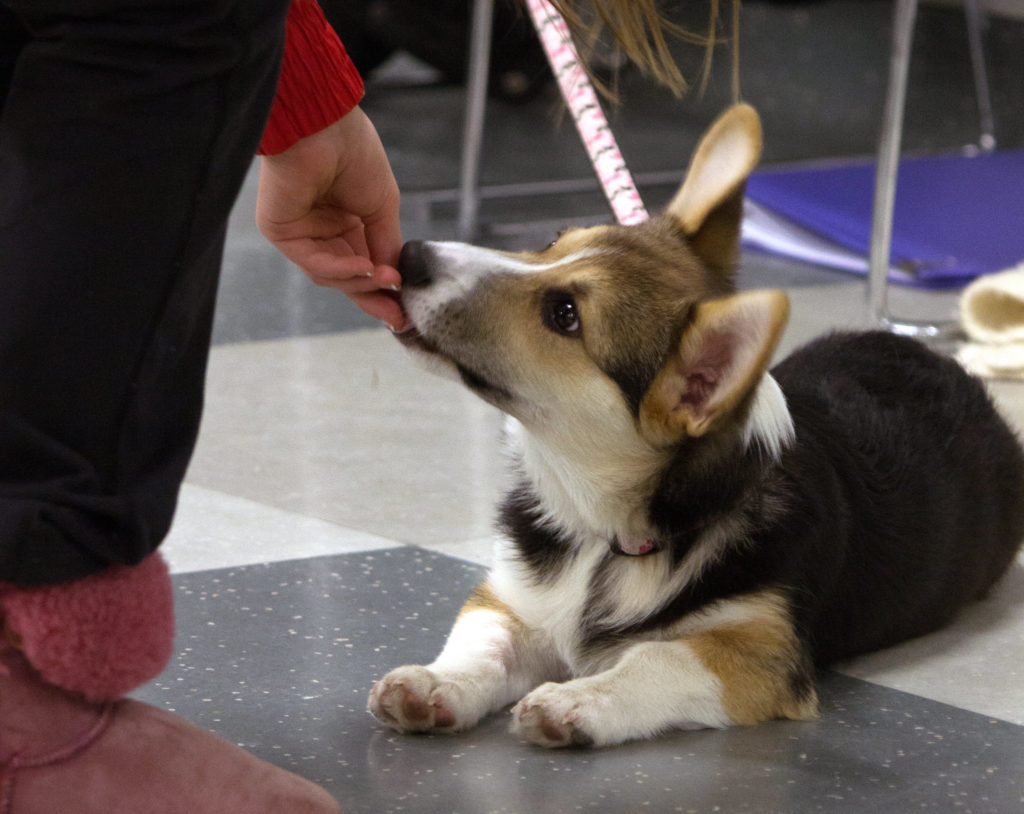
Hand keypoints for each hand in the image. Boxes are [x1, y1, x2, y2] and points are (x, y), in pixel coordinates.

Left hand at [256, 106, 408, 330]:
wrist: (326, 124)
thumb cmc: (354, 152)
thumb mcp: (382, 206)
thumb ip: (386, 243)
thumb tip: (396, 279)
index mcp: (346, 222)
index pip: (363, 265)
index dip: (384, 289)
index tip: (406, 311)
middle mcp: (322, 230)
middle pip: (346, 278)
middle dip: (373, 298)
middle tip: (398, 318)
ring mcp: (300, 233)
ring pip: (331, 275)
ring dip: (361, 281)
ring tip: (387, 279)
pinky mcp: (281, 232)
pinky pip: (314, 262)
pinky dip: (342, 269)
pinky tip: (366, 267)